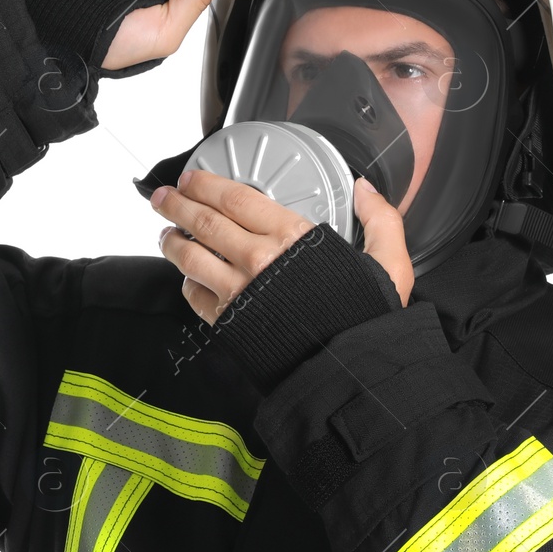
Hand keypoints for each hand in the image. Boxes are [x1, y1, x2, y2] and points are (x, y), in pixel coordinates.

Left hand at [152, 171, 413, 323]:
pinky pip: (195, 296)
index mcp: (293, 238)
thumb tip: (365, 189)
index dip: (208, 184)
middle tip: (164, 196)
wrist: (347, 373)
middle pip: (204, 221)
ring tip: (166, 232)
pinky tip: (188, 277)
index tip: (193, 178)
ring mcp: (238, 292)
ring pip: (190, 256)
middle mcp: (258, 260)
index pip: (237, 198)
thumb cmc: (363, 320)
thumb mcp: (388, 264)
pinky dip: (187, 283)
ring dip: (172, 241)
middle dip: (177, 204)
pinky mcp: (228, 322)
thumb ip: (380, 221)